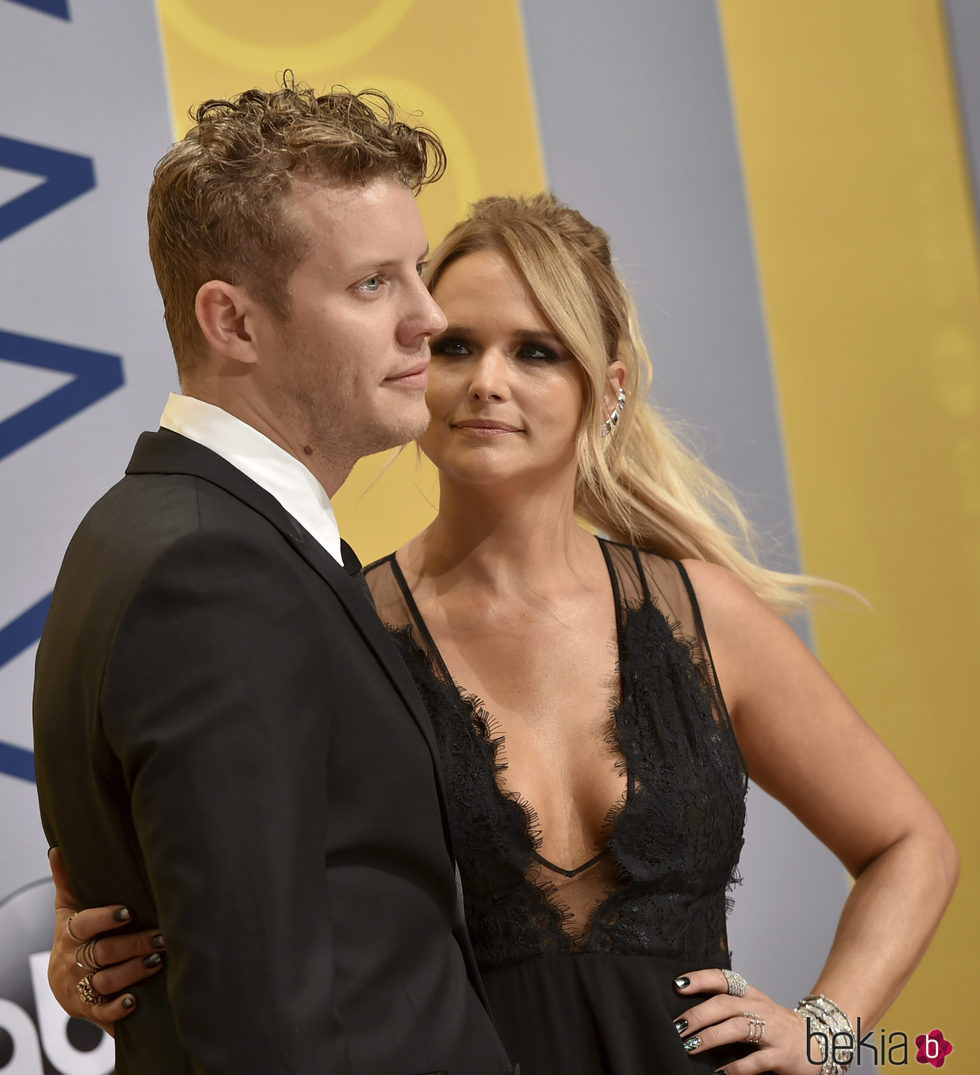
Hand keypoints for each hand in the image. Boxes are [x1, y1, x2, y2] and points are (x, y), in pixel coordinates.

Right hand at [48, 846, 165, 1034]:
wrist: (64, 982)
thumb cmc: (75, 936)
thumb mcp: (68, 910)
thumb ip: (67, 881)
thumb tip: (57, 848)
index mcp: (70, 934)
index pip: (84, 924)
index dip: (104, 918)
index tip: (127, 912)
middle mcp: (74, 961)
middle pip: (103, 952)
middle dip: (134, 945)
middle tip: (162, 937)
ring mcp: (81, 987)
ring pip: (106, 980)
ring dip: (133, 971)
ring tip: (158, 961)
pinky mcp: (89, 1010)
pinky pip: (102, 1012)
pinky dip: (118, 1009)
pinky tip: (136, 1001)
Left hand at [674, 968, 809, 1074]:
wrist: (820, 1042)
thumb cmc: (777, 1027)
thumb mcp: (755, 1009)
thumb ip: (730, 1009)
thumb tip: (692, 1016)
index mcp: (751, 995)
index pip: (724, 978)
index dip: (701, 979)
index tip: (679, 984)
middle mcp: (761, 1008)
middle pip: (725, 1004)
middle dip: (699, 1014)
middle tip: (679, 1027)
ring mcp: (773, 1031)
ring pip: (738, 1028)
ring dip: (712, 1036)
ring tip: (692, 1046)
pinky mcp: (782, 1055)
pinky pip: (756, 1061)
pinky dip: (736, 1067)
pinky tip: (720, 1073)